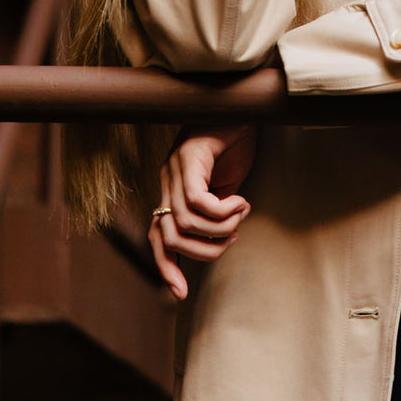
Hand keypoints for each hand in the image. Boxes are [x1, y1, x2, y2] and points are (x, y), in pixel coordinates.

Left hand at [148, 124, 256, 299]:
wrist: (242, 106)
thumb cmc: (236, 143)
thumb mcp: (225, 187)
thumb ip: (215, 211)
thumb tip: (219, 240)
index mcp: (172, 190)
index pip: (157, 237)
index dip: (166, 267)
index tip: (181, 295)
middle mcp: (167, 180)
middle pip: (171, 237)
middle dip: (205, 251)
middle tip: (232, 238)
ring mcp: (176, 168)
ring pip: (186, 222)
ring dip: (220, 228)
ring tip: (241, 214)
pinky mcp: (190, 156)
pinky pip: (198, 201)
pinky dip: (222, 211)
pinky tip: (240, 201)